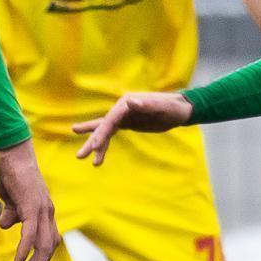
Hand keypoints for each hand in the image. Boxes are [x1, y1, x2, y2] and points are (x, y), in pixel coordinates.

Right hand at [0, 140, 59, 260]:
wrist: (12, 152)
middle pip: (48, 249)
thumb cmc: (12, 172)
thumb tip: (6, 226)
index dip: (41, 260)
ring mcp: (42, 211)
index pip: (49, 242)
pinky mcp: (31, 207)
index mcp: (45, 213)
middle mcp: (48, 214)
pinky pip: (30, 234)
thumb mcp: (11, 198)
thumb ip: (12, 213)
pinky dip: (25, 251)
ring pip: (42, 246)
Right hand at [72, 91, 192, 164]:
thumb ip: (146, 105)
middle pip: (103, 126)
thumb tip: (130, 101)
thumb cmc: (173, 108)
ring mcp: (124, 116)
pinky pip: (112, 134)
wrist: (180, 109)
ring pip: (105, 131)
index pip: (110, 120)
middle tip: (80, 156)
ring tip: (84, 159)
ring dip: (96, 145)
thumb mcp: (162, 107)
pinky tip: (98, 156)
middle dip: (92, 141)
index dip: (102, 133)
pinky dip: (105, 145)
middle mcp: (122, 108)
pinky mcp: (128, 123)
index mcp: (126, 103)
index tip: (95, 146)